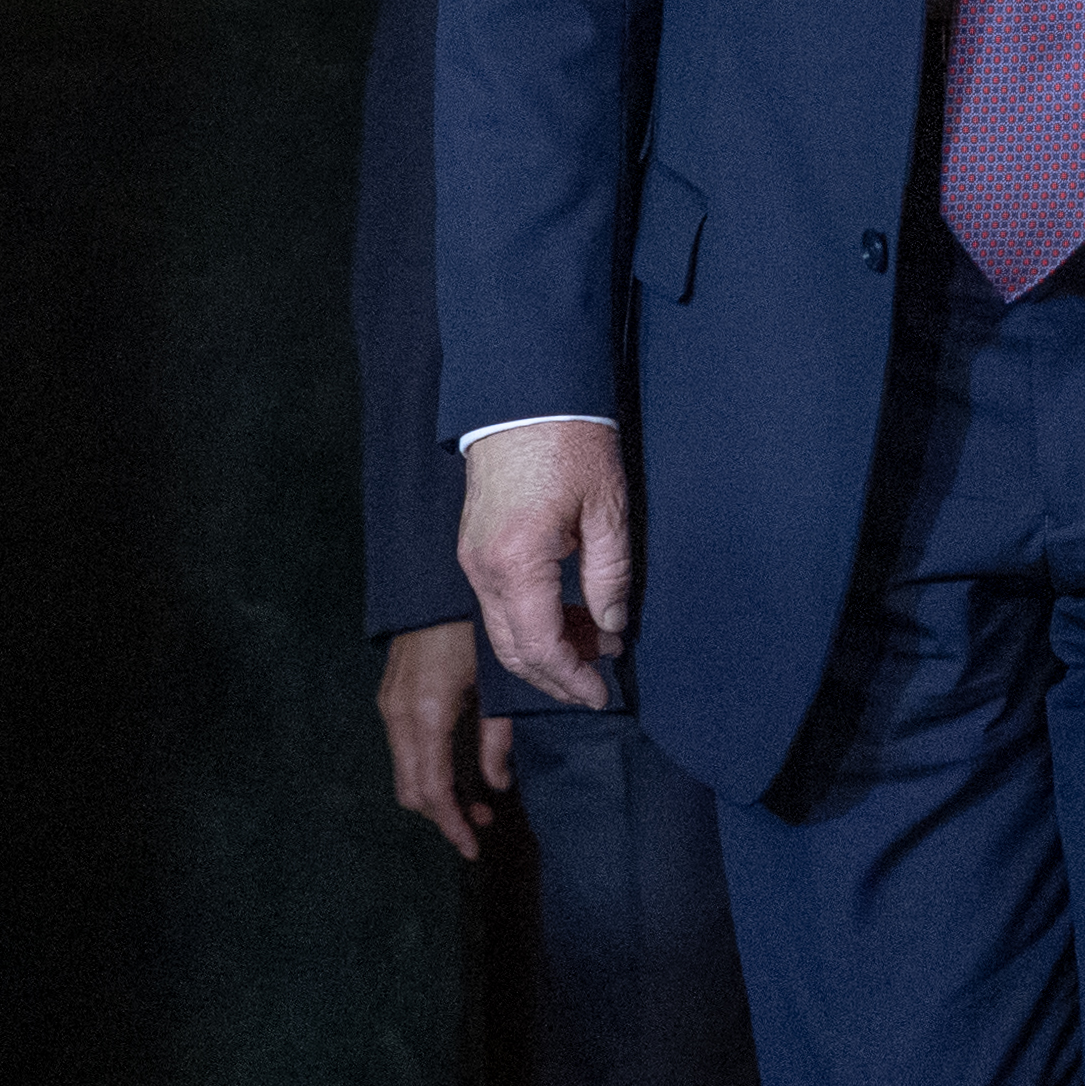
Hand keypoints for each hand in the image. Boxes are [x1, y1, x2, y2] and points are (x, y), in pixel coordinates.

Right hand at [378, 621, 516, 860]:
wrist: (436, 581)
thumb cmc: (473, 625)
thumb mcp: (497, 680)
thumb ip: (497, 735)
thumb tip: (498, 785)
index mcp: (426, 715)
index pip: (431, 790)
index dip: (452, 824)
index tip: (474, 847)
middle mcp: (398, 715)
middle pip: (411, 790)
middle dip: (444, 816)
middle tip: (481, 827)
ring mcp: (389, 705)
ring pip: (405, 772)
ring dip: (436, 795)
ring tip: (476, 803)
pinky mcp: (390, 696)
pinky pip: (403, 750)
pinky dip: (426, 770)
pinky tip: (455, 769)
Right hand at [458, 420, 637, 710]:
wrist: (523, 391)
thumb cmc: (570, 440)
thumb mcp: (608, 508)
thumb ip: (610, 575)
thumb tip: (612, 625)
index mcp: (517, 562)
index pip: (540, 648)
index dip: (572, 678)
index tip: (601, 694)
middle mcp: (484, 568)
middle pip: (513, 651)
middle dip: (556, 674)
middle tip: (599, 678)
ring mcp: (472, 557)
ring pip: (502, 630)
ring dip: (545, 647)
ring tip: (596, 640)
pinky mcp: (473, 546)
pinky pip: (498, 603)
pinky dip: (530, 621)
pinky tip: (568, 614)